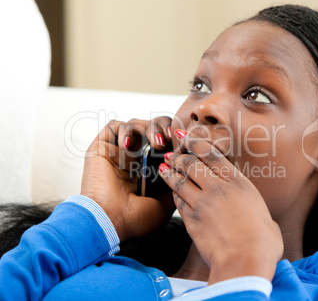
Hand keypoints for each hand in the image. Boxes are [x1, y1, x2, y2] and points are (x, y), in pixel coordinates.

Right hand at [81, 117, 175, 241]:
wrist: (109, 221)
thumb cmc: (135, 218)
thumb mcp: (166, 204)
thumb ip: (176, 186)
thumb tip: (188, 169)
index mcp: (150, 167)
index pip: (166, 140)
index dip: (175, 136)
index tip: (184, 142)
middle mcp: (135, 156)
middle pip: (153, 126)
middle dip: (164, 127)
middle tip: (170, 138)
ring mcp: (119, 151)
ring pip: (137, 123)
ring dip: (149, 128)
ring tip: (156, 143)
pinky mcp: (102, 146)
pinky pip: (115, 126)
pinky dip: (125, 130)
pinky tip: (129, 146)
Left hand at [160, 130, 283, 283]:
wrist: (244, 261)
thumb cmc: (262, 241)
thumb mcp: (263, 215)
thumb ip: (253, 208)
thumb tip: (257, 216)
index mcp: (237, 182)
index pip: (211, 155)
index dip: (196, 143)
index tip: (186, 137)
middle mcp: (217, 188)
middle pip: (191, 165)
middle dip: (180, 157)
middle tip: (173, 154)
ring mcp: (201, 203)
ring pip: (180, 181)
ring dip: (171, 173)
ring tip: (164, 168)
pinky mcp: (191, 220)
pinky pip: (178, 202)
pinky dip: (174, 195)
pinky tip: (173, 193)